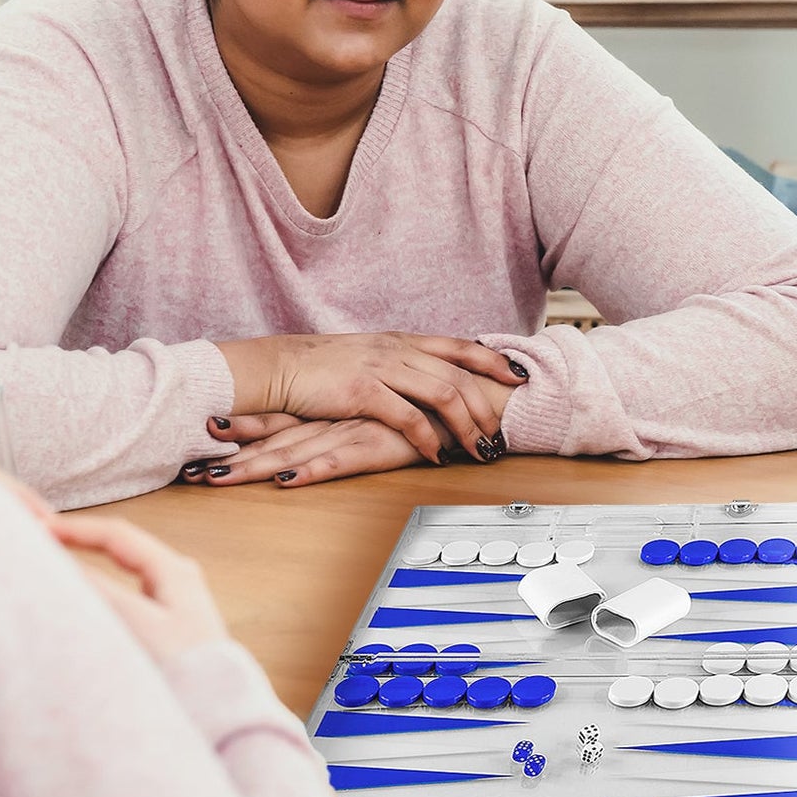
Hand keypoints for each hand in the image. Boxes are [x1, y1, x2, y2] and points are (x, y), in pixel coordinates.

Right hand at [54, 513, 229, 662]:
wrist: (220, 717)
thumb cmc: (188, 671)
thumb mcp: (140, 625)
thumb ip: (100, 591)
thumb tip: (61, 563)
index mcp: (175, 569)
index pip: (116, 535)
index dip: (76, 528)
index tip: (38, 526)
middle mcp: (176, 578)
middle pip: (119, 548)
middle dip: (80, 540)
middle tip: (40, 537)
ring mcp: (172, 603)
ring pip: (120, 572)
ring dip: (88, 564)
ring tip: (53, 560)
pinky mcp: (165, 629)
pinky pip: (124, 597)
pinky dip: (98, 590)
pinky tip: (81, 598)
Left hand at [192, 413, 426, 486]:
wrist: (468, 397)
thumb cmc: (421, 411)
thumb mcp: (374, 415)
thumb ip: (344, 423)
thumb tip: (314, 438)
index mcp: (329, 409)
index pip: (273, 419)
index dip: (236, 428)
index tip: (196, 437)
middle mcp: (332, 417)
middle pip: (271, 438)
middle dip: (229, 456)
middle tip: (189, 470)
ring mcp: (351, 430)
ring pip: (293, 451)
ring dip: (253, 466)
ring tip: (215, 478)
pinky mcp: (376, 445)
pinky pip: (338, 461)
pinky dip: (310, 470)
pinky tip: (285, 480)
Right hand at [219, 334, 523, 462]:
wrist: (278, 367)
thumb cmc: (319, 368)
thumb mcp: (366, 357)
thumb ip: (397, 364)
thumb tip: (425, 380)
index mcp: (399, 340)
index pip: (458, 346)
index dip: (492, 360)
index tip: (518, 375)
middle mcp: (396, 349)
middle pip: (458, 372)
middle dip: (487, 403)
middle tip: (502, 431)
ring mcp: (381, 368)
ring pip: (441, 393)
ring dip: (466, 425)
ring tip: (479, 450)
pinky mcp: (363, 392)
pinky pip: (408, 417)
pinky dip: (428, 439)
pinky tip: (436, 455)